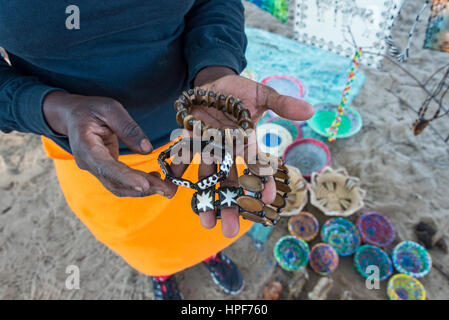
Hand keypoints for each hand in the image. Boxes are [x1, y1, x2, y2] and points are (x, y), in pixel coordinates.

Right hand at [43, 91, 175, 197]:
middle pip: (115, 182)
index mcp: (85, 146)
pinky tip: (155, 180)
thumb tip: (147, 149)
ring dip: (143, 190)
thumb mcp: (109, 108)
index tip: (145, 185)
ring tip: (166, 187)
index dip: (126, 178)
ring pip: (119, 187)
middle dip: (142, 188)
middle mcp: (88, 163)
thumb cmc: (89, 109)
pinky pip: (121, 182)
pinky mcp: (105, 170)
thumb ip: (128, 127)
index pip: (105, 167)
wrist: (72, 115)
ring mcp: (96, 169)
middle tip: (167, 189)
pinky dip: (138, 183)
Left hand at [186, 67, 314, 236]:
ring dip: (205, 197)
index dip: (264, 183)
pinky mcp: (191, 138)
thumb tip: (310, 111)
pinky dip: (179, 167)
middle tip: (230, 231)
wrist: (215, 83)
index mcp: (247, 142)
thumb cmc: (241, 90)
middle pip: (231, 180)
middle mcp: (228, 149)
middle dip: (231, 204)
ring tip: (205, 222)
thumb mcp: (263, 94)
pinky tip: (175, 183)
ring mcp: (209, 146)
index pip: (258, 166)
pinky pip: (184, 155)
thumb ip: (282, 104)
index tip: (267, 201)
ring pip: (209, 175)